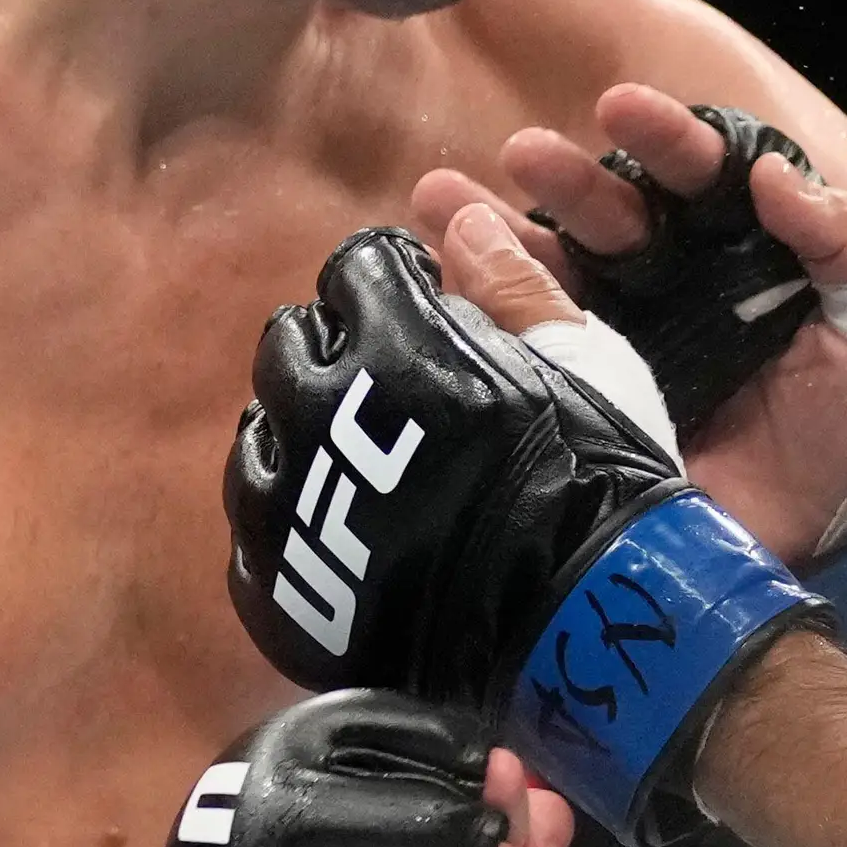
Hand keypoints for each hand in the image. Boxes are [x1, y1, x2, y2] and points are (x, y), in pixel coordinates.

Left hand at [221, 222, 828, 846]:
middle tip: (396, 389)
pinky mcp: (275, 582)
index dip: (399, 285)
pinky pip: (254, 534)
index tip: (429, 310)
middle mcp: (316, 405)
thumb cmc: (592, 476)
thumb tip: (466, 222)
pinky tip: (349, 537)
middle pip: (290, 345)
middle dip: (339, 353)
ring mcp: (284, 497)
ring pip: (260, 435)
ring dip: (309, 436)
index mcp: (389, 335)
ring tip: (371, 471)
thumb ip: (514, 285)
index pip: (356, 270)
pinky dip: (293, 525)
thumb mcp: (582, 361)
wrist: (578, 623)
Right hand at [418, 86, 846, 561]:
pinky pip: (534, 359)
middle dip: (565, 180)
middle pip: (611, 217)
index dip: (663, 140)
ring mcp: (629, 344)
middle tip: (522, 155)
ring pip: (555, 275)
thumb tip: (775, 175)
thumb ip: (843, 241)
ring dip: (495, 234)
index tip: (621, 110)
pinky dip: (482, 320)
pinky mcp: (598, 405)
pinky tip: (438, 285)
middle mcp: (675, 285)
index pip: (698, 178)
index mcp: (742, 250)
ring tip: (439, 200)